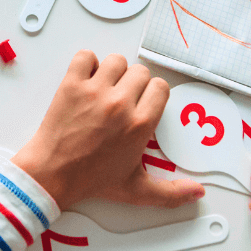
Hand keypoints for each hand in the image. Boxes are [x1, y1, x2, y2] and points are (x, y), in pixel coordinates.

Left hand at [12, 51, 205, 209]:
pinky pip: (85, 56)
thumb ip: (171, 192)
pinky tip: (86, 80)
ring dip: (112, 72)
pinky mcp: (71, 85)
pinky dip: (86, 64)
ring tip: (104, 89)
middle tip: (122, 100)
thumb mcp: (136, 190)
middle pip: (140, 71)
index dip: (152, 94)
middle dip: (134, 84)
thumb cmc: (91, 180)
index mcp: (140, 124)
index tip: (142, 104)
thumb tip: (197, 193)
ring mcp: (95, 92)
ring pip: (116, 60)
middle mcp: (121, 104)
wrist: (52, 175)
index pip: (161, 86)